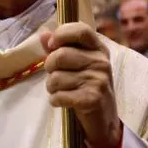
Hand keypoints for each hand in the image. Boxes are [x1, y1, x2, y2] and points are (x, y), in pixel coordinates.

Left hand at [41, 23, 121, 147]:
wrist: (104, 117)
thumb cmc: (87, 85)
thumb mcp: (78, 63)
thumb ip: (60, 48)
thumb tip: (43, 34)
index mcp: (98, 48)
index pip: (80, 30)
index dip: (62, 34)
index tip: (51, 45)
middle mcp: (101, 62)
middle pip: (60, 56)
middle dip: (49, 67)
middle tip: (55, 75)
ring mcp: (98, 80)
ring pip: (56, 78)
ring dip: (51, 87)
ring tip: (61, 90)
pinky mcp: (92, 99)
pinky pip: (59, 96)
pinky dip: (55, 100)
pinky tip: (63, 101)